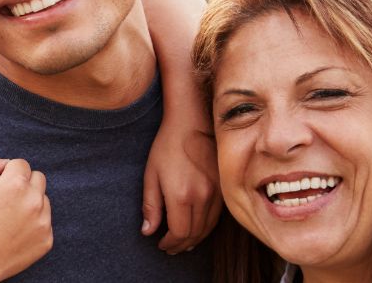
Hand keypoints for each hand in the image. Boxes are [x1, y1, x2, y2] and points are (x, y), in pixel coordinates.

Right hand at [0, 155, 52, 281]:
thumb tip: (4, 163)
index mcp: (16, 184)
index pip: (20, 164)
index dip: (6, 173)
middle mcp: (34, 200)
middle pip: (38, 178)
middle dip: (24, 184)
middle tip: (5, 201)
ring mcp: (43, 222)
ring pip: (43, 200)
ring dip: (30, 203)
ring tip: (9, 218)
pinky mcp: (46, 239)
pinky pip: (45, 222)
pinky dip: (33, 224)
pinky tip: (15, 233)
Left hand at [141, 118, 220, 253]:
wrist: (192, 122)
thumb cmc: (167, 147)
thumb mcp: (151, 175)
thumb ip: (150, 206)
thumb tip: (148, 232)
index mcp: (181, 195)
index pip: (179, 233)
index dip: (170, 243)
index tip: (161, 245)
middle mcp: (202, 197)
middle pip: (195, 234)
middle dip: (181, 245)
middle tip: (170, 248)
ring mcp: (216, 192)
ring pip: (208, 227)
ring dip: (195, 239)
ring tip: (182, 243)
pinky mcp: (224, 187)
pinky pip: (217, 216)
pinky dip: (206, 227)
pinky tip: (197, 228)